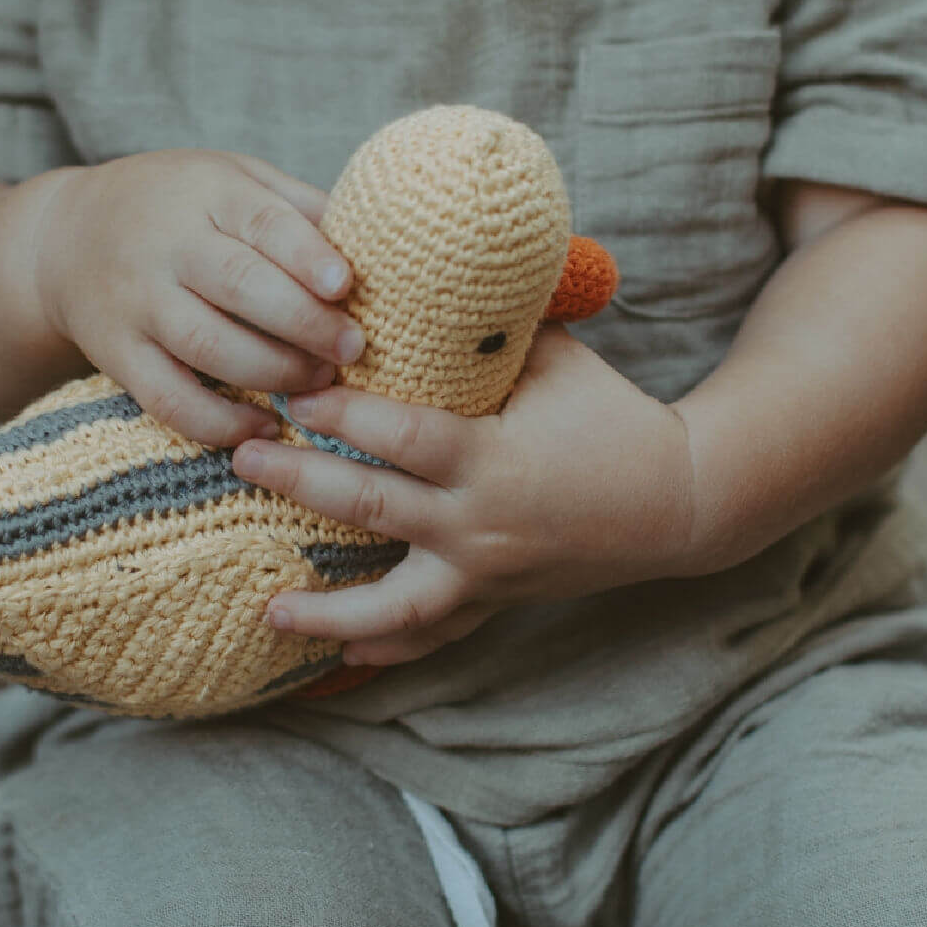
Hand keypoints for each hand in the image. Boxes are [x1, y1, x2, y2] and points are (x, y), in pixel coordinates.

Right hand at [31, 150, 367, 445]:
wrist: (64, 237)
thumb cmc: (176, 207)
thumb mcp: (231, 179)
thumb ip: (295, 207)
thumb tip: (377, 244)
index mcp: (206, 193)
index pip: (261, 222)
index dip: (306, 255)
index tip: (346, 285)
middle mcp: (166, 246)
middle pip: (240, 286)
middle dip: (304, 323)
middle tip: (353, 349)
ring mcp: (137, 303)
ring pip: (207, 345)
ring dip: (273, 372)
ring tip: (321, 382)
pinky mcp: (117, 355)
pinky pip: (168, 399)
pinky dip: (218, 422)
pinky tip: (262, 426)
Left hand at [231, 326, 696, 664]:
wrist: (682, 503)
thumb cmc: (615, 419)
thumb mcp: (559, 363)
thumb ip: (492, 331)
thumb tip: (434, 277)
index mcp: (494, 459)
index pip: (402, 437)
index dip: (342, 415)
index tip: (290, 396)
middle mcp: (482, 525)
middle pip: (373, 509)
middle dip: (301, 485)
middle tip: (243, 462)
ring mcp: (487, 574)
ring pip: (395, 604)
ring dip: (328, 608)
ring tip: (268, 607)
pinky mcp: (496, 600)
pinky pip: (434, 634)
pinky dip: (387, 645)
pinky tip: (340, 648)